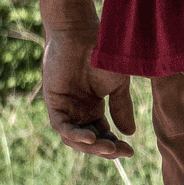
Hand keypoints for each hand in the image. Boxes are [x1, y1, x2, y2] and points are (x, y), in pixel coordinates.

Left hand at [42, 25, 137, 158]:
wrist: (83, 32)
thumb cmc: (102, 53)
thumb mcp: (117, 85)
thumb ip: (121, 108)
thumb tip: (129, 133)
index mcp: (92, 107)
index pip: (101, 134)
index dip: (114, 146)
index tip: (130, 151)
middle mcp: (77, 110)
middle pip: (88, 141)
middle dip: (105, 150)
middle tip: (123, 152)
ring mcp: (64, 107)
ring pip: (73, 138)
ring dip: (91, 146)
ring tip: (109, 147)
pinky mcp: (53, 102)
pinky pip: (61, 126)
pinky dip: (74, 135)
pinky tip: (91, 138)